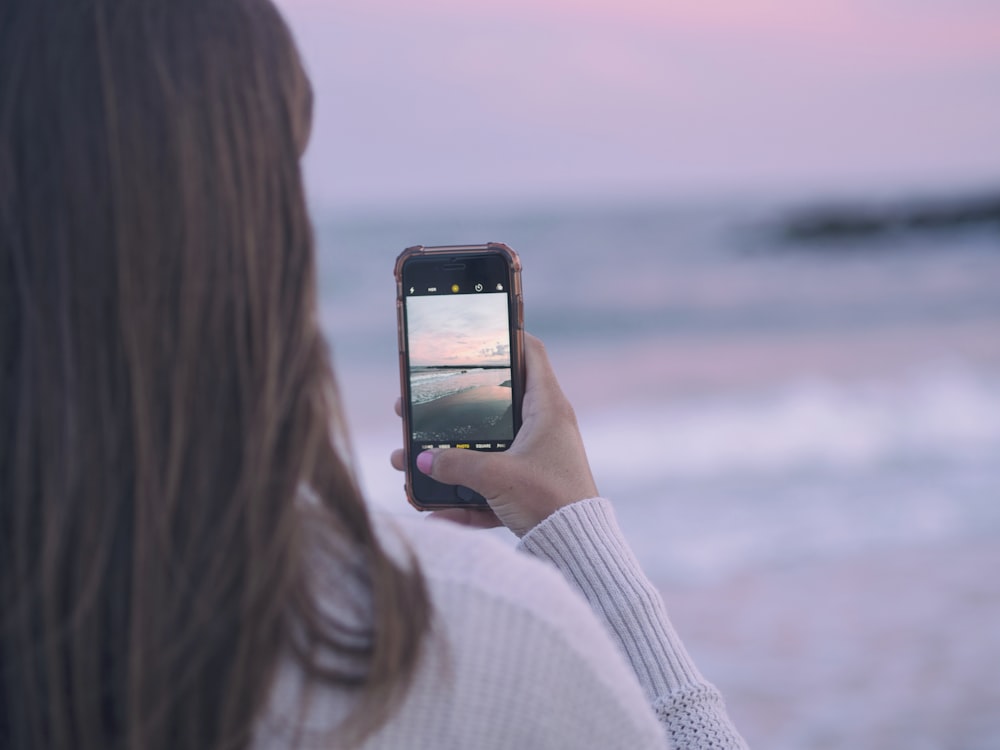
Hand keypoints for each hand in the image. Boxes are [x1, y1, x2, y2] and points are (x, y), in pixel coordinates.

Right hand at [391, 334, 598, 536]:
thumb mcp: (497, 477)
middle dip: (452, 407)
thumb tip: (420, 461)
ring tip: (409, 458)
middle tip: (419, 404)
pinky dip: (463, 498)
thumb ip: (456, 465)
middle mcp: (544, 428)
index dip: (507, 337)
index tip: (476, 334)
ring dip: (450, 455)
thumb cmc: (549, 500)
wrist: (578, 549)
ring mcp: (536, 458)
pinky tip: (432, 512)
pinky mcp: (529, 488)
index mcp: (547, 409)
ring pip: (486, 447)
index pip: (531, 354)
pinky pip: (490, 486)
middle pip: (494, 404)